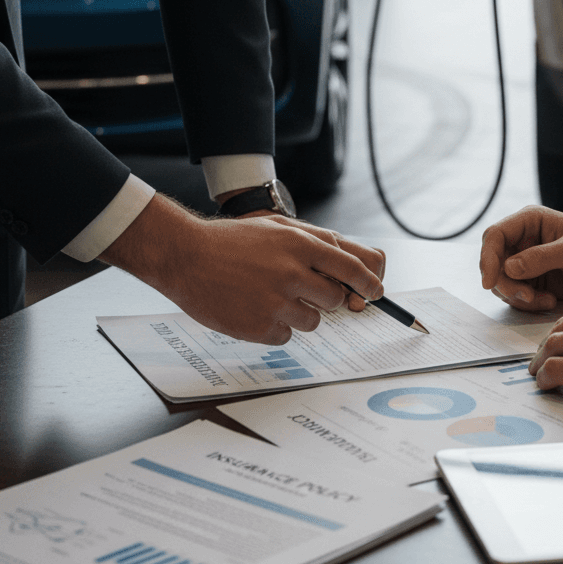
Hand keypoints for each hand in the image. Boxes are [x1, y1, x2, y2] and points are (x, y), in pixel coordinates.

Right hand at [100, 194, 385, 343]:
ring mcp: (275, 302)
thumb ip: (314, 242)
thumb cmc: (232, 240)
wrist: (185, 257)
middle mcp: (292, 273)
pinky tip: (253, 309)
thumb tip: (347, 260)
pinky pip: (286, 336)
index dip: (369, 283)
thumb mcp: (278, 227)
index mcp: (300, 245)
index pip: (351, 267)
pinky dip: (275, 327)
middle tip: (304, 291)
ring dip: (299, 313)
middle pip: (335, 299)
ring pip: (313, 321)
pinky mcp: (259, 327)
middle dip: (326, 298)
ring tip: (269, 296)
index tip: (377, 293)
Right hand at [479, 205, 562, 311]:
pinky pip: (515, 294)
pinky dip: (527, 303)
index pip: (495, 235)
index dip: (487, 258)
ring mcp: (525, 261)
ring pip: (502, 281)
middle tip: (528, 297)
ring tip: (544, 301)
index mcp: (530, 221)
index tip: (490, 282)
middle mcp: (523, 240)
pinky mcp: (531, 280)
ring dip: (517, 296)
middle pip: (494, 262)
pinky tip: (548, 302)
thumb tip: (509, 267)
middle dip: (506, 284)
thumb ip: (543, 257)